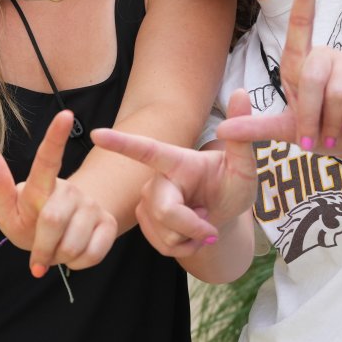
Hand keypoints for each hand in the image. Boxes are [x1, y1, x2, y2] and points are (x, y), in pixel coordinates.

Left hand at [0, 110, 117, 275]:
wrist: (56, 239)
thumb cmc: (26, 221)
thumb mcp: (6, 209)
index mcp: (42, 184)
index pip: (48, 159)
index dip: (56, 137)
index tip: (65, 114)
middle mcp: (70, 190)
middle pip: (52, 221)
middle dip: (41, 247)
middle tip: (37, 256)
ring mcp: (91, 206)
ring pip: (73, 244)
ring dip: (58, 256)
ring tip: (54, 250)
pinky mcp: (107, 224)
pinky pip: (92, 254)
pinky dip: (76, 264)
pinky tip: (72, 255)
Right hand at [91, 90, 257, 257]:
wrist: (225, 214)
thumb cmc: (233, 184)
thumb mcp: (245, 163)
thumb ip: (241, 134)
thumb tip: (241, 92)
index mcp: (177, 160)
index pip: (147, 150)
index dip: (122, 144)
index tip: (97, 135)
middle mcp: (158, 179)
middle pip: (165, 209)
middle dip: (191, 225)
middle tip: (211, 228)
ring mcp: (149, 201)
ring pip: (164, 231)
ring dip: (190, 237)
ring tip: (203, 224)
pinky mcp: (146, 221)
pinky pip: (162, 245)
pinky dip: (184, 248)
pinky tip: (192, 237)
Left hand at [217, 0, 341, 163]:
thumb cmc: (318, 129)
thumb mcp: (283, 130)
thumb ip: (254, 128)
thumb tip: (221, 130)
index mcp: (301, 61)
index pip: (302, 21)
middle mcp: (326, 54)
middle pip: (311, 75)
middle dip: (309, 113)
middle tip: (315, 137)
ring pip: (334, 89)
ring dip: (332, 119)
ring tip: (335, 129)